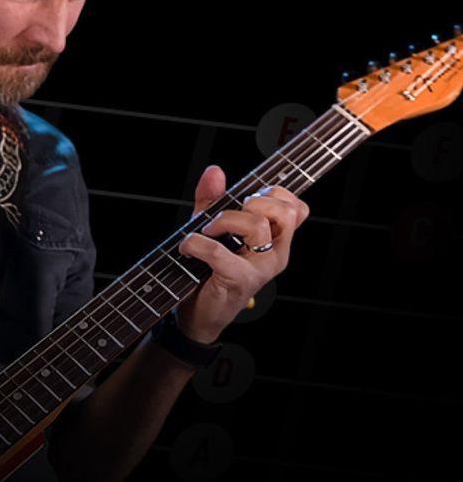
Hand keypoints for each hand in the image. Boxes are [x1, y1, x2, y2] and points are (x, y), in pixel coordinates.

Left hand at [176, 165, 309, 343]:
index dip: (276, 193)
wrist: (197, 313)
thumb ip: (212, 199)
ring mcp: (261, 269)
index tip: (247, 197)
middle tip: (228, 215)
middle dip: (253, 201)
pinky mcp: (240, 281)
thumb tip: (215, 171)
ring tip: (206, 231)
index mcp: (276, 241)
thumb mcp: (210, 228)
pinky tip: (188, 248)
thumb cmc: (207, 269)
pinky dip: (197, 244)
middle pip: (285, 212)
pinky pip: (221, 252)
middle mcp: (276, 255)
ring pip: (257, 225)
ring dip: (223, 220)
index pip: (297, 209)